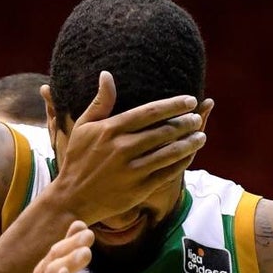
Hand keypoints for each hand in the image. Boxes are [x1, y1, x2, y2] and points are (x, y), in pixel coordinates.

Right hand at [43, 71, 208, 225]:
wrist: (72, 198)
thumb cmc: (77, 159)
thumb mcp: (83, 127)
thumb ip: (100, 102)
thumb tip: (107, 74)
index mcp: (111, 129)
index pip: (150, 112)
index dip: (174, 105)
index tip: (190, 101)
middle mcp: (123, 148)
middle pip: (164, 131)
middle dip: (186, 123)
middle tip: (197, 118)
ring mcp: (132, 170)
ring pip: (170, 152)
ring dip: (189, 143)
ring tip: (201, 136)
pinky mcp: (138, 189)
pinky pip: (167, 173)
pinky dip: (181, 163)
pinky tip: (189, 155)